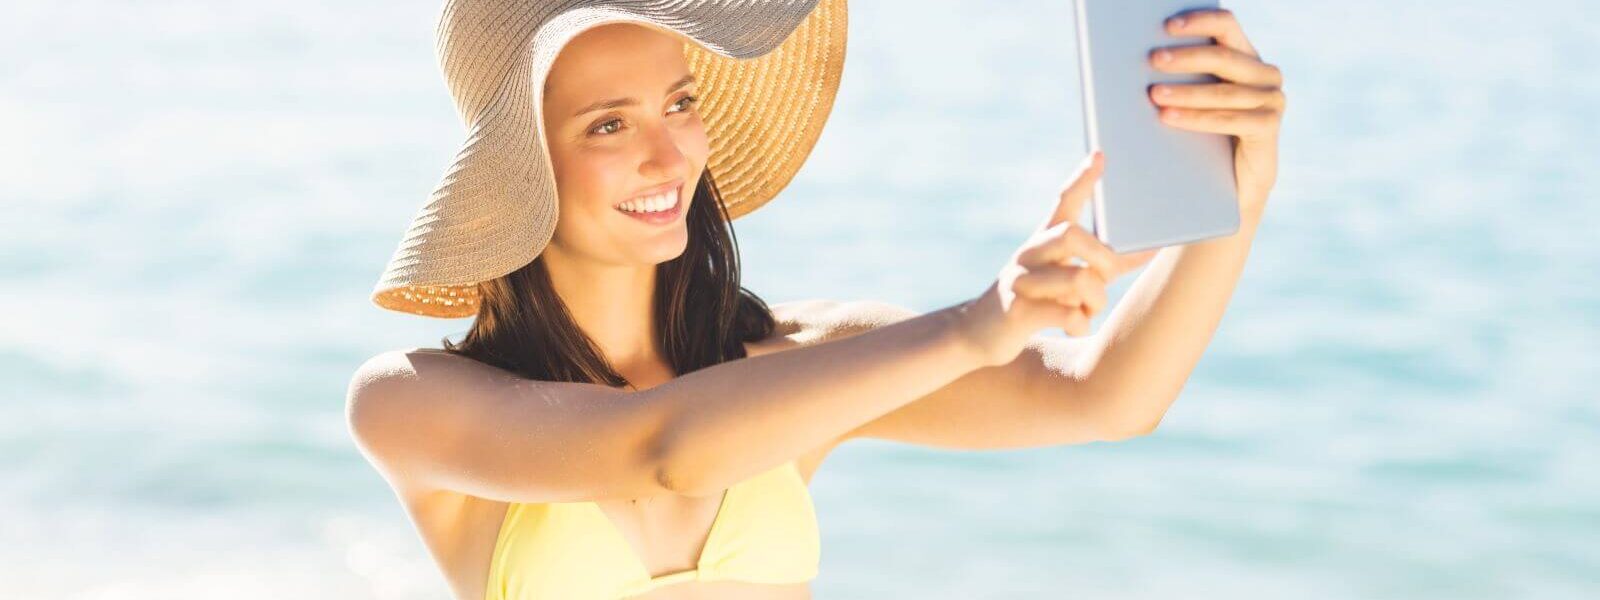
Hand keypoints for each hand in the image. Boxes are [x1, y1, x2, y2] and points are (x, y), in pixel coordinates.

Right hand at [956, 151, 1159, 367]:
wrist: (978, 334)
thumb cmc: (1036, 301)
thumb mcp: (1067, 277)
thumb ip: (1105, 263)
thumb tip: (1153, 247)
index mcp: (1042, 239)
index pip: (1064, 202)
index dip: (1083, 180)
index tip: (1101, 156)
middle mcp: (1029, 253)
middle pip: (1072, 234)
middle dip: (1102, 257)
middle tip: (1107, 277)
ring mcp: (1020, 281)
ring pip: (1078, 279)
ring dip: (1096, 300)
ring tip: (1088, 310)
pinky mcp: (1017, 313)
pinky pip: (1066, 315)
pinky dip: (1080, 324)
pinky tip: (1074, 326)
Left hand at [1148, 8, 1285, 218]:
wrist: (1232, 183)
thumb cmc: (1205, 136)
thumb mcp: (1194, 99)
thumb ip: (1183, 74)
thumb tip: (1144, 56)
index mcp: (1246, 56)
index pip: (1226, 25)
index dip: (1199, 20)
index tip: (1167, 26)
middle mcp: (1265, 74)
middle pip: (1223, 56)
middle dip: (1185, 57)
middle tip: (1153, 60)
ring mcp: (1271, 100)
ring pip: (1223, 91)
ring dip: (1185, 92)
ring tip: (1153, 94)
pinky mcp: (1269, 126)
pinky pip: (1230, 119)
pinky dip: (1196, 118)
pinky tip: (1168, 117)